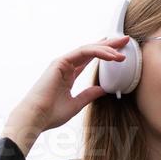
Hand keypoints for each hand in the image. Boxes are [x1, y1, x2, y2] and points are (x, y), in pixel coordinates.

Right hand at [11, 36, 130, 134]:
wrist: (36, 118)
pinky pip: (83, 52)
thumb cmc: (50, 114)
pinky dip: (98, 52)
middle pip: (91, 51)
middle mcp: (65, 66)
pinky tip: (111, 55)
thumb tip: (103, 89)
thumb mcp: (76, 104)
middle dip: (108, 45)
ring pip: (88, 49)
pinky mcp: (60, 62)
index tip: (119, 53)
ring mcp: (62, 62)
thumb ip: (88, 95)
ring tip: (122, 47)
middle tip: (125, 41)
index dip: (104, 54)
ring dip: (107, 47)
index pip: (89, 59)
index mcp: (68, 75)